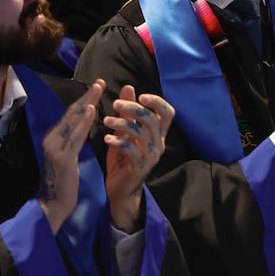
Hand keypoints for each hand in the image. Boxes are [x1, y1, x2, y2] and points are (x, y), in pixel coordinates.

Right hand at [39, 79, 102, 232]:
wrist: (53, 204)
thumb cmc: (63, 181)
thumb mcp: (68, 156)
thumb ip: (72, 141)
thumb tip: (83, 125)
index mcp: (53, 137)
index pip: (70, 115)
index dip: (83, 100)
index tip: (96, 87)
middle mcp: (51, 138)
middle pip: (71, 113)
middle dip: (87, 96)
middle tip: (100, 82)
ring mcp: (55, 147)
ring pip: (74, 120)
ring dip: (87, 103)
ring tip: (98, 89)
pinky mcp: (62, 157)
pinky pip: (76, 136)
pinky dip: (84, 121)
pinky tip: (92, 110)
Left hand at [103, 85, 174, 231]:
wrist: (121, 188)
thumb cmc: (124, 156)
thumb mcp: (125, 131)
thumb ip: (128, 111)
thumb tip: (129, 86)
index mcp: (158, 133)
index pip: (168, 113)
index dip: (157, 102)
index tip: (142, 96)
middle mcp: (158, 144)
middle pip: (152, 120)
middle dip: (134, 109)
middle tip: (115, 103)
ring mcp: (150, 156)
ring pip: (141, 134)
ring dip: (122, 124)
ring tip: (106, 120)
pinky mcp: (139, 168)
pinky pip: (131, 151)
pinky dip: (118, 143)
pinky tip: (107, 139)